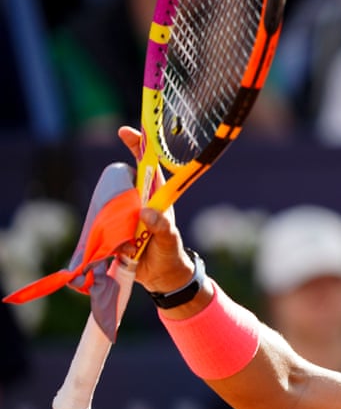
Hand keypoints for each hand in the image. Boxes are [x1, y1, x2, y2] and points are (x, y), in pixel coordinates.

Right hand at [116, 126, 195, 295]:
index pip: (148, 165)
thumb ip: (162, 228)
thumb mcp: (169, 241)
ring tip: (134, 244)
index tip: (126, 131)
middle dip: (117, 192)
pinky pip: (102, 225)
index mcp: (156, 196)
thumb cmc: (170, 254)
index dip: (138, 146)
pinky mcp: (114, 228)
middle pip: (122, 183)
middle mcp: (139, 201)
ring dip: (115, 223)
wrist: (161, 278)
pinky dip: (106, 236)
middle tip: (131, 218)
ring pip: (109, 205)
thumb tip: (149, 213)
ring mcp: (126, 214)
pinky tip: (124, 252)